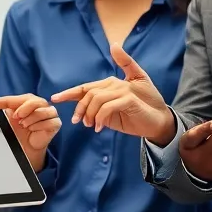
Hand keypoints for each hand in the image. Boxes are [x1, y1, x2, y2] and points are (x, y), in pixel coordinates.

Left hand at [0, 94, 60, 172]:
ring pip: (40, 112)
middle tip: (18, 120)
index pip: (6, 100)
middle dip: (23, 111)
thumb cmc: (19, 134)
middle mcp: (39, 103)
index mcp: (25, 100)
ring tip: (27, 127)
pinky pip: (47, 121)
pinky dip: (38, 127)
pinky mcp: (55, 122)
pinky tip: (35, 131)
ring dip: (30, 121)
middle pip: (31, 101)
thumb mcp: (9, 123)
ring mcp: (49, 112)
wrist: (28, 149)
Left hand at [50, 45, 174, 144]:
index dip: (68, 92)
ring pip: (96, 99)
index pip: (85, 87)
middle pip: (88, 93)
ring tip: (91, 126)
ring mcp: (124, 90)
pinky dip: (100, 118)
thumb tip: (86, 83)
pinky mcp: (130, 99)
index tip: (54, 99)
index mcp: (110, 84)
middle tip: (78, 122)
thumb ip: (102, 98)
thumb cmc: (137, 112)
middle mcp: (116, 84)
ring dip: (89, 115)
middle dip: (79, 108)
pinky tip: (99, 128)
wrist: (157, 122)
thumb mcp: (118, 107)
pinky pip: (107, 107)